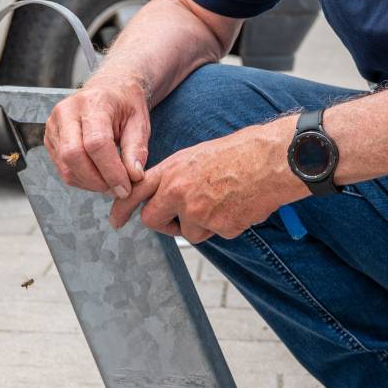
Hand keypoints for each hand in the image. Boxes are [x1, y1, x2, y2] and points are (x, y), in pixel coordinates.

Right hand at [44, 75, 150, 198]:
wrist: (108, 88)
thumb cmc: (125, 104)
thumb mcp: (140, 121)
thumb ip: (137, 148)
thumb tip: (134, 176)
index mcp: (92, 102)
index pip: (96, 143)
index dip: (111, 171)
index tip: (126, 188)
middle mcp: (67, 111)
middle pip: (73, 156)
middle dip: (98, 181)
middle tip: (118, 189)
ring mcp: (53, 125)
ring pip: (66, 166)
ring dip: (90, 183)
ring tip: (110, 183)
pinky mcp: (49, 138)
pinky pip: (62, 167)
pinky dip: (81, 179)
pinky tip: (98, 176)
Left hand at [109, 119, 306, 242]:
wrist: (271, 160)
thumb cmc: (239, 153)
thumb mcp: (196, 156)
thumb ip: (176, 176)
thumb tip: (165, 195)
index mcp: (172, 170)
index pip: (136, 191)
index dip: (122, 208)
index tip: (116, 220)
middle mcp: (179, 192)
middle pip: (153, 220)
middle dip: (164, 223)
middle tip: (178, 219)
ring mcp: (198, 212)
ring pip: (188, 232)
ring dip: (201, 224)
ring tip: (223, 201)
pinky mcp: (219, 227)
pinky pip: (216, 234)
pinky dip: (225, 225)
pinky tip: (238, 205)